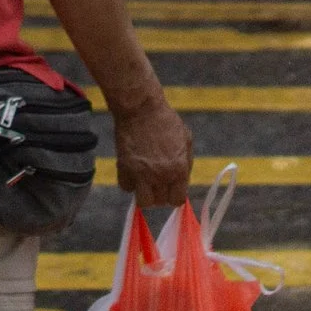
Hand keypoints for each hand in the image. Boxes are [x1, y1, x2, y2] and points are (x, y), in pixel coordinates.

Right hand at [110, 96, 193, 210]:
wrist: (141, 108)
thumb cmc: (166, 121)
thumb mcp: (186, 139)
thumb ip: (186, 163)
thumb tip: (182, 181)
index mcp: (178, 169)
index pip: (177, 200)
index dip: (174, 195)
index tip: (171, 189)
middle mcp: (160, 175)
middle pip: (160, 202)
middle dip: (160, 194)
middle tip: (157, 182)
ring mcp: (141, 173)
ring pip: (143, 202)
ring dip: (144, 194)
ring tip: (145, 182)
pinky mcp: (124, 168)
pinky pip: (126, 187)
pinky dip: (129, 183)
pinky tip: (133, 172)